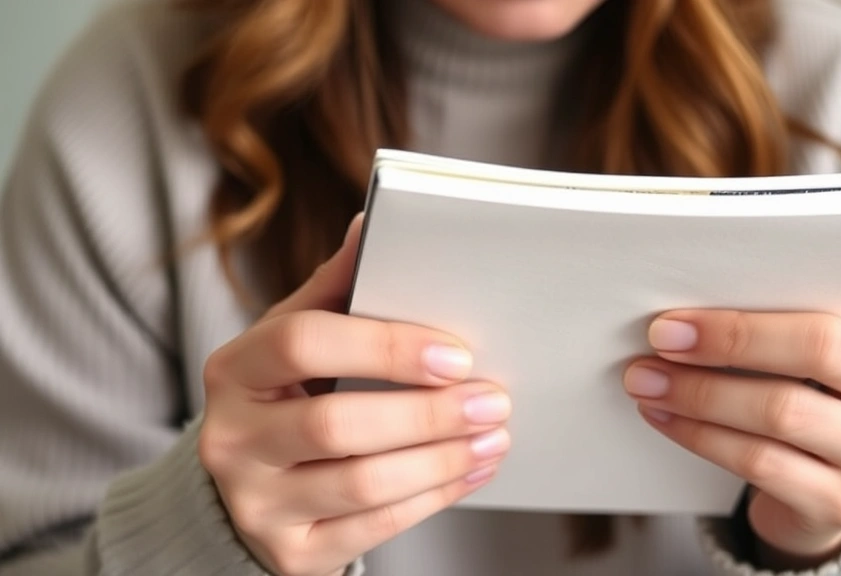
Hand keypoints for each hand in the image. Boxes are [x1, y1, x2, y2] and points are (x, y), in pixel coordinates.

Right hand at [199, 215, 511, 575]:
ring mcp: (255, 504)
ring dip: (442, 459)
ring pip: (362, 484)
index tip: (457, 354)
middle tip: (493, 400)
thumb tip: (373, 222)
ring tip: (494, 436)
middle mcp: (231, 440)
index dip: (385, 347)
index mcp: (235, 370)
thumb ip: (336, 288)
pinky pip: (373, 529)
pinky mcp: (289, 554)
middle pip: (337, 424)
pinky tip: (472, 471)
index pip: (302, 344)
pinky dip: (434, 498)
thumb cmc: (285, 400)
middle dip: (429, 413)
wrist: (244, 493)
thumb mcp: (296, 339)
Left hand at [622, 289, 840, 567]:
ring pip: (782, 412)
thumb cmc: (810, 394)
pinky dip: (700, 437)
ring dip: (700, 393)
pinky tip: (664, 418)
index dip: (754, 303)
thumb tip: (693, 304)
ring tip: (646, 380)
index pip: (836, 298)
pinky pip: (760, 464)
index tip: (682, 307)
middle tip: (659, 339)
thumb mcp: (815, 350)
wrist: (825, 487)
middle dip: (729, 340)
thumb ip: (780, 315)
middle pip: (818, 349)